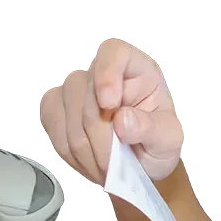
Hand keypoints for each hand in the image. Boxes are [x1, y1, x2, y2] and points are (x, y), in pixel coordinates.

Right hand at [40, 37, 182, 184]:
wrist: (140, 165)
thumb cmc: (158, 144)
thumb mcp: (168, 140)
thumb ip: (151, 129)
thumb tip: (122, 120)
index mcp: (137, 70)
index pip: (114, 53)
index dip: (107, 74)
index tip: (109, 105)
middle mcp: (103, 72)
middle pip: (86, 92)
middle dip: (100, 137)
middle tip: (114, 164)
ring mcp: (76, 88)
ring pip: (66, 111)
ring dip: (85, 148)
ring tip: (105, 167)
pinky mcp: (56, 107)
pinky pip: (52, 122)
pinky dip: (68, 149)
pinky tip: (88, 160)